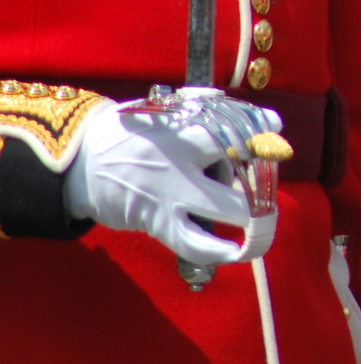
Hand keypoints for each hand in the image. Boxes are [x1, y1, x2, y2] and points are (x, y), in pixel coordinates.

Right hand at [64, 89, 278, 265]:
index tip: (275, 127)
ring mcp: (168, 198)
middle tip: (265, 180)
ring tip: (263, 221)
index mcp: (180, 133)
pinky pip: (196, 244)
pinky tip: (240, 249)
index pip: (230, 130)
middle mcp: (178, 166)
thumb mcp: (166, 112)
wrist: (84, 164)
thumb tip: (267, 123)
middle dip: (259, 180)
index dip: (259, 128)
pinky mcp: (158, 224)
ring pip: (224, 212)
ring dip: (251, 219)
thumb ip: (212, 113)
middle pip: (237, 173)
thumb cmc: (135, 133)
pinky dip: (220, 251)